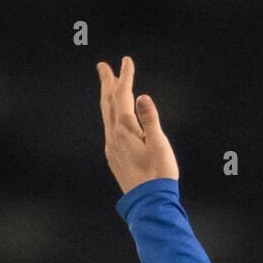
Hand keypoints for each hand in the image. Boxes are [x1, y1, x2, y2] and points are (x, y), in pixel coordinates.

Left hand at [97, 56, 178, 193]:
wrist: (149, 202)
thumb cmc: (159, 174)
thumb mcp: (159, 144)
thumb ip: (150, 119)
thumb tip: (141, 97)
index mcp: (124, 130)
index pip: (123, 96)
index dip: (125, 77)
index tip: (126, 60)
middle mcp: (113, 136)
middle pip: (108, 103)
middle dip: (107, 83)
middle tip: (102, 66)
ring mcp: (112, 148)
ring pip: (106, 116)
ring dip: (106, 98)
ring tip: (106, 87)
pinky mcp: (114, 158)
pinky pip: (109, 129)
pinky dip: (110, 115)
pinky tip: (113, 117)